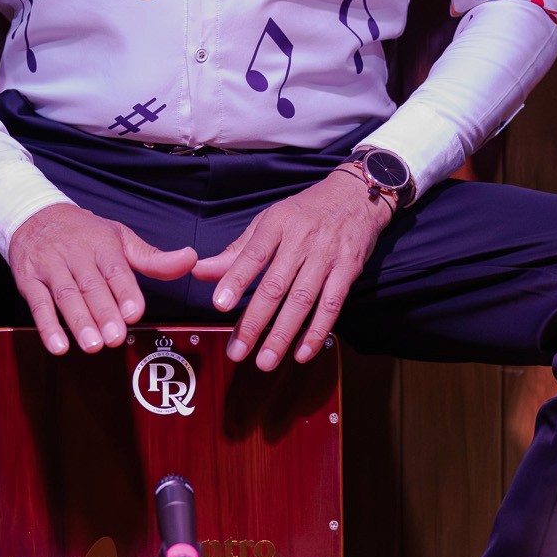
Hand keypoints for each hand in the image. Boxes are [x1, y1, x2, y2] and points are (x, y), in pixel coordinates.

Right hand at [8, 204, 197, 353]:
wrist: (35, 215)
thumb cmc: (84, 233)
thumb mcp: (120, 238)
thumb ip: (153, 258)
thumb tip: (190, 259)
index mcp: (102, 244)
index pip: (115, 269)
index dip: (125, 291)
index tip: (134, 312)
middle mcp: (75, 254)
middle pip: (90, 286)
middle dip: (103, 313)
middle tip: (115, 337)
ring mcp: (50, 267)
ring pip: (65, 295)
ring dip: (78, 322)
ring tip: (92, 345)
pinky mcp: (28, 279)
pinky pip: (37, 303)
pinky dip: (47, 326)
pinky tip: (58, 344)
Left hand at [192, 165, 394, 369]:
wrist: (356, 195)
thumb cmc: (305, 212)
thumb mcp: (268, 221)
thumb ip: (236, 252)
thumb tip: (200, 271)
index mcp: (277, 224)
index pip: (253, 255)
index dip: (235, 280)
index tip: (219, 305)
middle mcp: (302, 240)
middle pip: (276, 286)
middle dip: (255, 322)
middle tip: (237, 351)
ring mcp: (327, 256)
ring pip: (302, 301)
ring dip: (283, 335)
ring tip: (265, 361)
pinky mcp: (349, 270)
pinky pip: (332, 306)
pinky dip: (317, 332)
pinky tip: (301, 353)